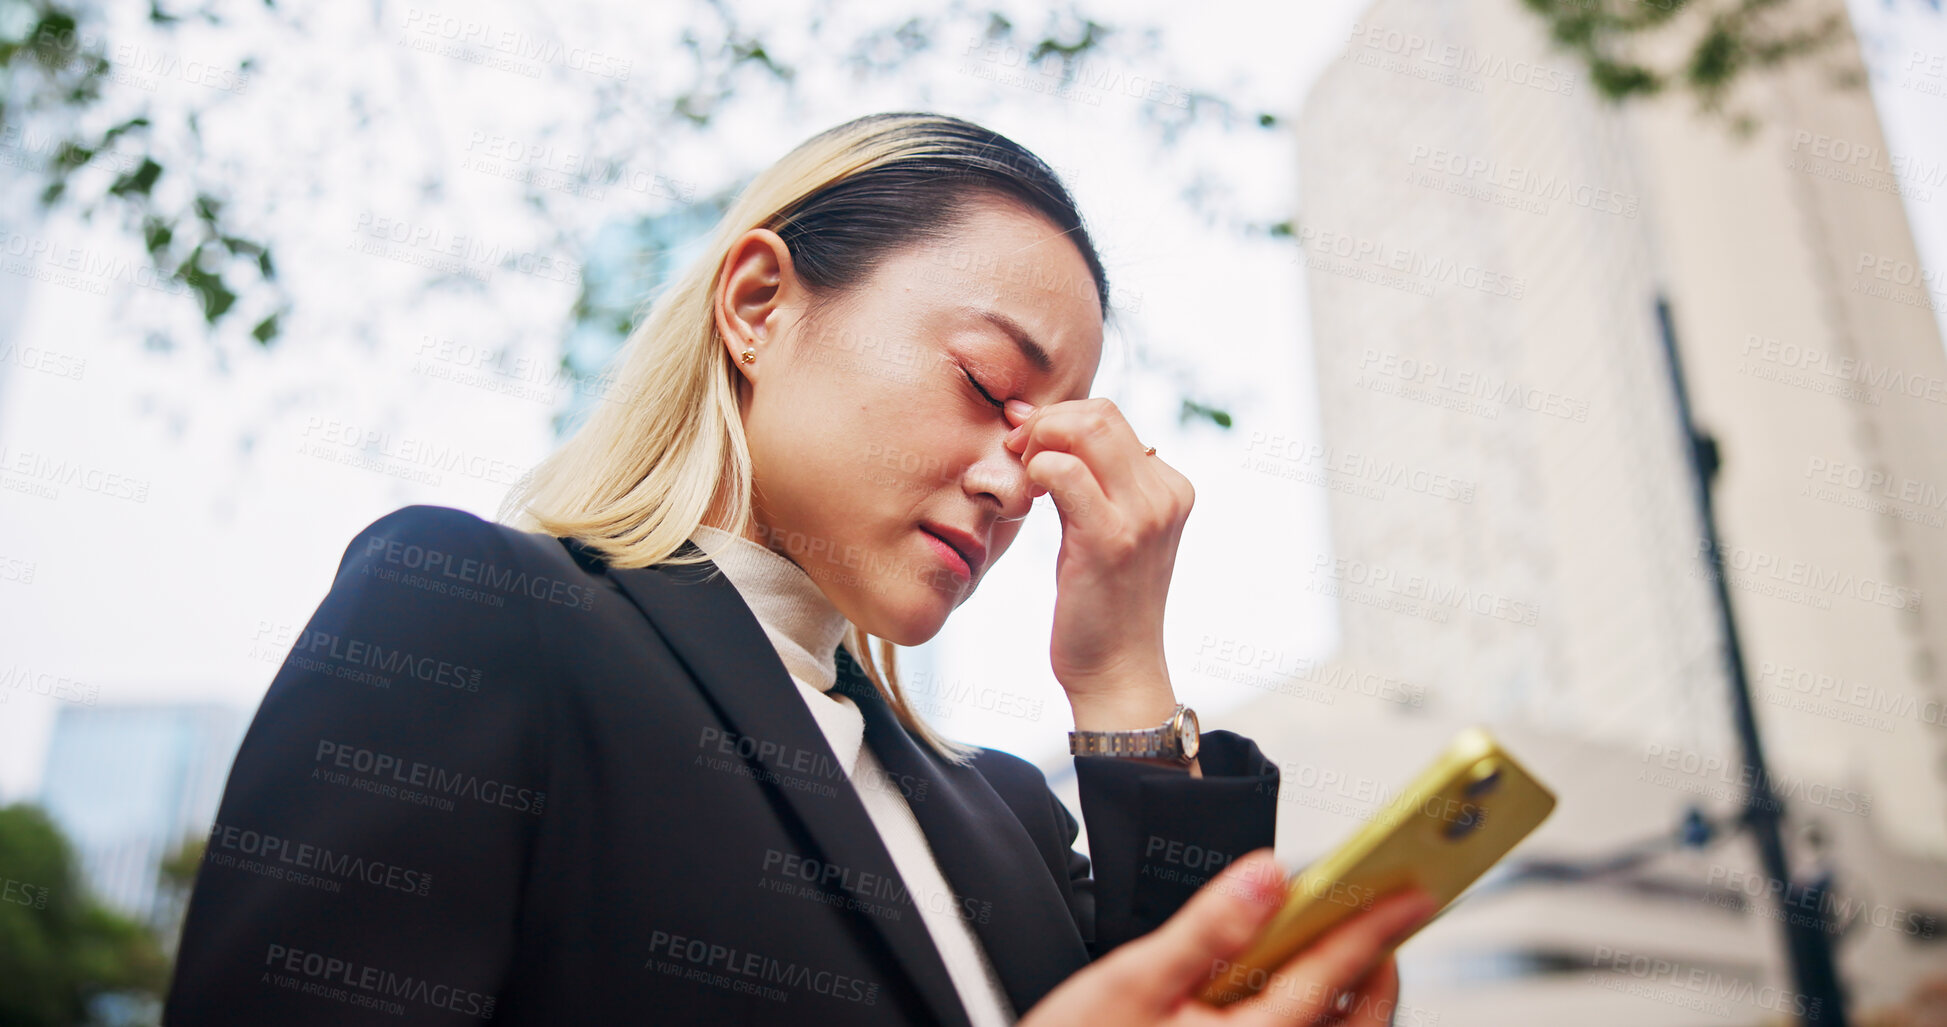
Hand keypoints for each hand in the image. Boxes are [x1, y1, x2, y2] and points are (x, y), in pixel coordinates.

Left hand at [1002, 396, 1194, 730]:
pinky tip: (1025, 497)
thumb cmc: (1101, 603)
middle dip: (1046, 421)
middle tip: (1014, 451)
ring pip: (1088, 430)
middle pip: (1100, 414)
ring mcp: (1143, 515)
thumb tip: (1035, 424)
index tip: (1023, 439)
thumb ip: (1084, 481)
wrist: (1118, 671)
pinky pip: (1066, 474)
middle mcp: (1164, 494)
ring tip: (1020, 472)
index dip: (1058, 418)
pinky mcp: (1111, 540)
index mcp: (1168, 487)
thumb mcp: (1103, 531)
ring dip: (1039, 439)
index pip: (1109, 418)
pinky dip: (1036, 470)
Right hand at [1018, 850, 1437, 1026]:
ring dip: (1358, 995)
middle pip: (1361, 1021)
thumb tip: (1267, 874)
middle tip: (1390, 912)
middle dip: (1382, 966)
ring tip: (1354, 945)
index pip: (1336, 973)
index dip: (1378, 925)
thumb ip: (1207, 928)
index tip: (1413, 891)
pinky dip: (1322, 1015)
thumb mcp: (1132, 981)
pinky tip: (1294, 987)